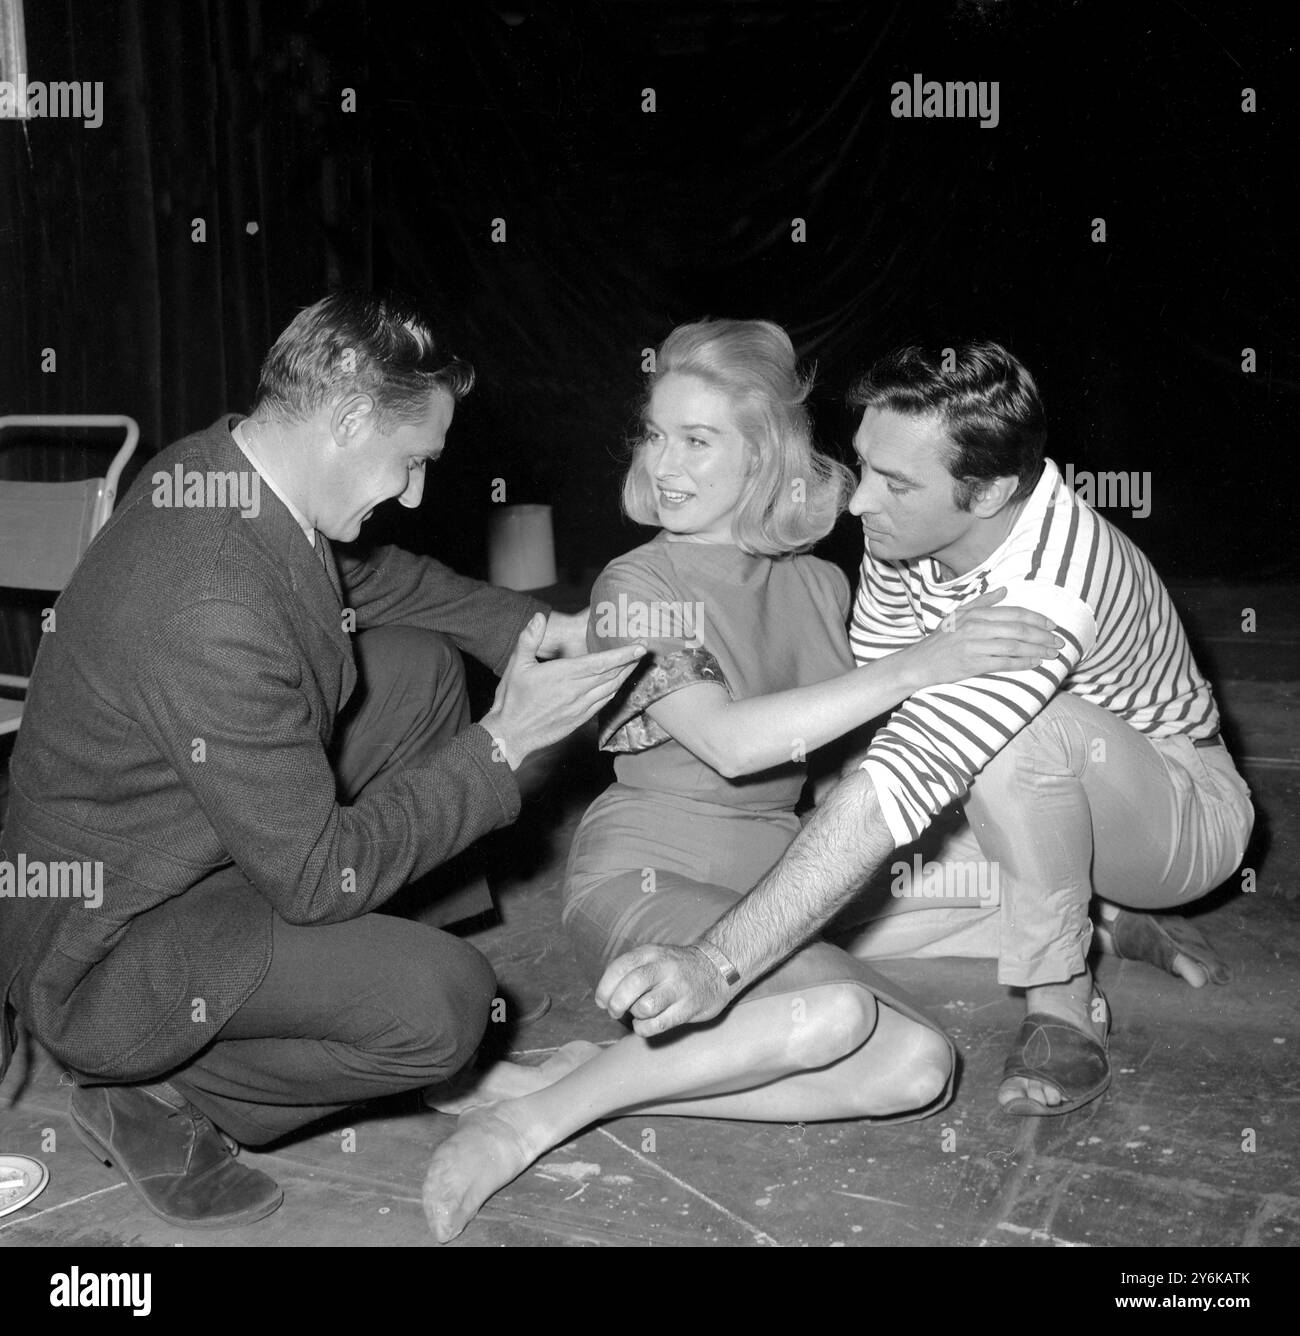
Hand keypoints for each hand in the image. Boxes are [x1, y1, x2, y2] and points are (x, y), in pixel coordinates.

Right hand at [479, 613, 643, 767]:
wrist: (511, 735)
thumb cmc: (512, 699)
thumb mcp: (516, 666)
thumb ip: (528, 639)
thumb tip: (538, 617)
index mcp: (563, 675)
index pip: (600, 663)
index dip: (623, 655)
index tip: (639, 647)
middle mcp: (576, 692)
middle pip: (612, 675)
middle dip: (630, 662)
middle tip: (645, 650)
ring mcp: (580, 708)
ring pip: (610, 689)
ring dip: (625, 676)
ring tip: (636, 663)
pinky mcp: (580, 719)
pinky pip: (603, 703)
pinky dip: (614, 691)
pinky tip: (618, 684)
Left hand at [595, 943, 731, 1036]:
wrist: (717, 969)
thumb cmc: (676, 969)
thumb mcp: (655, 957)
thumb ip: (631, 970)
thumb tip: (605, 997)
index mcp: (652, 952)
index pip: (621, 966)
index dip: (605, 986)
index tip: (601, 1000)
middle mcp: (665, 967)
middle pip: (632, 984)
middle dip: (616, 1002)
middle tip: (614, 1011)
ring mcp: (679, 988)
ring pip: (645, 1007)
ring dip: (634, 1015)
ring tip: (637, 1015)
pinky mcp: (689, 1007)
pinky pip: (659, 1024)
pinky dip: (644, 1029)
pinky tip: (645, 1025)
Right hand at [897, 587, 1062, 688]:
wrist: (918, 663)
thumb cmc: (940, 640)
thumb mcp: (957, 615)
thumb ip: (982, 602)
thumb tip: (1004, 590)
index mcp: (974, 613)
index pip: (1013, 613)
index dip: (1036, 619)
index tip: (1052, 625)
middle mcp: (975, 627)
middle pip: (1018, 629)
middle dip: (1043, 636)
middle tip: (1059, 641)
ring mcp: (974, 645)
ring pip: (1015, 646)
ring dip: (1037, 650)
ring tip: (1052, 654)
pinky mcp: (973, 664)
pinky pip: (1004, 663)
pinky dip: (1023, 663)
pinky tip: (1035, 663)